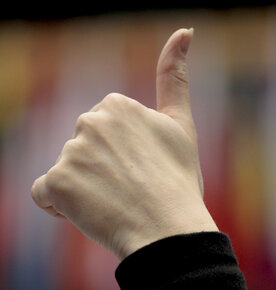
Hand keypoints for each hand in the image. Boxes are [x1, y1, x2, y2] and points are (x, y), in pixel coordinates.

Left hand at [31, 27, 217, 260]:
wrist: (169, 229)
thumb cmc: (178, 183)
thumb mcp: (181, 126)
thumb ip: (175, 78)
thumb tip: (185, 30)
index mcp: (116, 106)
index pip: (103, 136)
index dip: (120, 161)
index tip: (141, 175)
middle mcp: (89, 122)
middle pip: (82, 153)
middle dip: (99, 172)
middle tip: (129, 193)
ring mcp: (71, 153)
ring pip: (66, 174)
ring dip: (83, 191)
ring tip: (114, 206)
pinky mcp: (57, 183)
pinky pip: (45, 194)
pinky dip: (59, 207)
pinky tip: (87, 214)